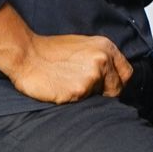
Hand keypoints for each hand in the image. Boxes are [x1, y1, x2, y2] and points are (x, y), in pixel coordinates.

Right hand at [9, 32, 133, 102]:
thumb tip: (112, 78)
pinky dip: (75, 101)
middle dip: (104, 94)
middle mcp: (103, 60)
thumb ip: (101, 59)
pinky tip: (62, 91)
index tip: (108, 88)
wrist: (26, 54)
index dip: (117, 83)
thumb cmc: (50, 52)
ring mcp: (92, 76)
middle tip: (86, 91)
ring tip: (69, 86)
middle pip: (117, 89)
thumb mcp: (83, 47)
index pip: (126, 74)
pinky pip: (84, 104)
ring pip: (101, 99)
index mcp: (106, 47)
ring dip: (88, 97)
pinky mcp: (79, 91)